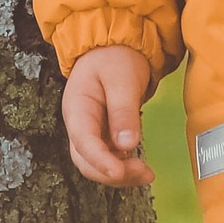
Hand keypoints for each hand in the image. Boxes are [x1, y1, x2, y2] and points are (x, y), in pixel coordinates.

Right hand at [61, 45, 155, 186]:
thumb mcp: (121, 78)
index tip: (119, 171)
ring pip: (98, 165)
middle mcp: (79, 125)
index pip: (83, 142)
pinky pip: (109, 159)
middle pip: (87, 161)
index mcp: (77, 108)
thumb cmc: (114, 57)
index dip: (100, 160)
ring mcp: (91, 132)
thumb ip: (123, 110)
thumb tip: (127, 144)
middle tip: (143, 172)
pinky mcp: (104, 136)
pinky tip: (141, 168)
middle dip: (112, 173)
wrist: (115, 47)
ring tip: (147, 174)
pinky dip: (124, 168)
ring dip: (120, 175)